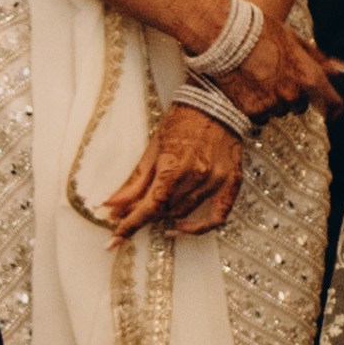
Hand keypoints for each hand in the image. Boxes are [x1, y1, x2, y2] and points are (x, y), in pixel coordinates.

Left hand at [88, 102, 256, 237]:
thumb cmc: (182, 121)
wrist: (218, 104)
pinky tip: (182, 226)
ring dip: (164, 215)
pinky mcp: (232, 182)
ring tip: (151, 207)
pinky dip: (200, 227)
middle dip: (142, 214)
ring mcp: (217, 181)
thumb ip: (134, 181)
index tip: (114, 240)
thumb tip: (111, 204)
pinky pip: (218, 216)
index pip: (149, 207)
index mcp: (174, 167)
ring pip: (184, 212)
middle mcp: (197, 177)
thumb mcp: (152, 148)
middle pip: (164, 211)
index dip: (129, 225)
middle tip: (126, 211)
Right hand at [198, 1, 336, 124]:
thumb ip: (318, 59)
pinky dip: (257, 109)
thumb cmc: (259, 32)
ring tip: (259, 82)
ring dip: (274, 102)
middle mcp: (293, 94)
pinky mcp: (251, 110)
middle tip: (278, 80)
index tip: (332, 112)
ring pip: (279, 112)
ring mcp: (272, 104)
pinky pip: (260, 118)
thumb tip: (337, 69)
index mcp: (309, 77)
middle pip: (301, 107)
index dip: (333, 109)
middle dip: (293, 96)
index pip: (332, 103)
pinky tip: (249, 91)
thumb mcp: (295, 40)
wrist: (226, 36)